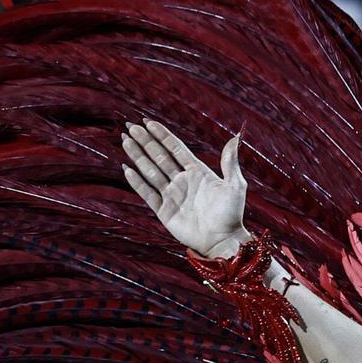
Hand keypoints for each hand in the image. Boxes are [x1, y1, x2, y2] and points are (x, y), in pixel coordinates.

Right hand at [122, 119, 248, 257]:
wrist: (223, 241)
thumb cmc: (232, 214)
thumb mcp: (235, 186)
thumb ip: (230, 162)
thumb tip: (235, 138)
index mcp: (198, 172)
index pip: (176, 149)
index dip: (162, 135)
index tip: (148, 122)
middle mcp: (183, 181)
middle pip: (160, 157)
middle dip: (145, 141)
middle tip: (130, 126)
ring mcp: (172, 195)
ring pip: (150, 171)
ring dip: (138, 156)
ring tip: (126, 140)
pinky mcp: (164, 211)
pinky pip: (147, 193)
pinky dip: (137, 181)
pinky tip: (127, 168)